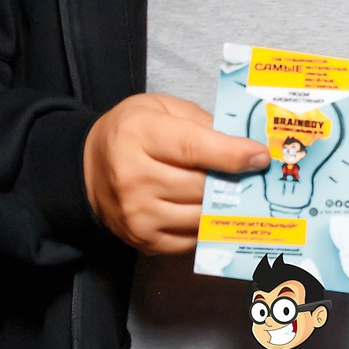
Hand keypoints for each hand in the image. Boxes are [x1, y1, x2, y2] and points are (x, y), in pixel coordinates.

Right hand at [83, 92, 270, 252]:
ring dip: (222, 205)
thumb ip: (202, 123)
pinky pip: (190, 239)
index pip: (194, 148)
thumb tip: (244, 147)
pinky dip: (206, 225)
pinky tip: (211, 211)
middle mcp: (133, 177)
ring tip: (235, 193)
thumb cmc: (131, 132)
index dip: (232, 154)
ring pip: (199, 215)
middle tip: (253, 175)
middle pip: (200, 186)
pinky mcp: (142, 239)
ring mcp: (136, 214)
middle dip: (232, 181)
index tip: (260, 157)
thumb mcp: (161, 109)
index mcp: (138, 134)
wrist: (88, 166)